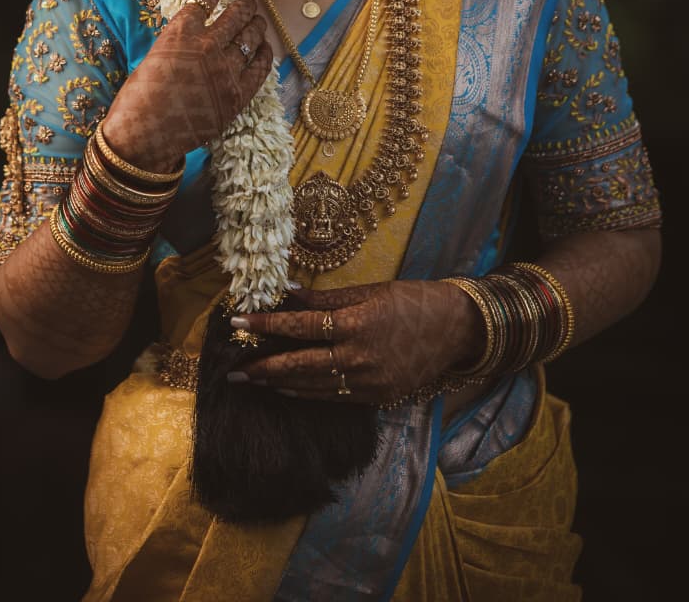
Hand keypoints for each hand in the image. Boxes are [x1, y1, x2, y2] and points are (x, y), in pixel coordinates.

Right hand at [101, 0, 272, 171]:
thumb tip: (203, 30)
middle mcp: (207, 46)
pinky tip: (263, 48)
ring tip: (257, 22)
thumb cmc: (140, 97)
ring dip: (257, 25)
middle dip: (246, 4)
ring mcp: (225, 71)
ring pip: (252, 36)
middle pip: (238, 13)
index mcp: (180, 32)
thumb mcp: (156, 55)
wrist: (144, 136)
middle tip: (248, 3)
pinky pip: (260, 66)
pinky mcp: (238, 95)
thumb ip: (182, 40)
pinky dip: (263, 53)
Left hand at [229, 280, 483, 405]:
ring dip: (278, 383)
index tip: (237, 323)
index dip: (266, 325)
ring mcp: (368, 382)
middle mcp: (359, 356)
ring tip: (252, 379)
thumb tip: (287, 291)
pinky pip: (332, 397)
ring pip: (312, 386)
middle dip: (262, 366)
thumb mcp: (369, 290)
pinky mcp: (377, 397)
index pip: (300, 325)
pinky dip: (306, 393)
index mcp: (356, 322)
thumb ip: (326, 296)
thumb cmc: (412, 300)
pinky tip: (286, 389)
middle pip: (299, 363)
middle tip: (232, 369)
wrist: (457, 330)